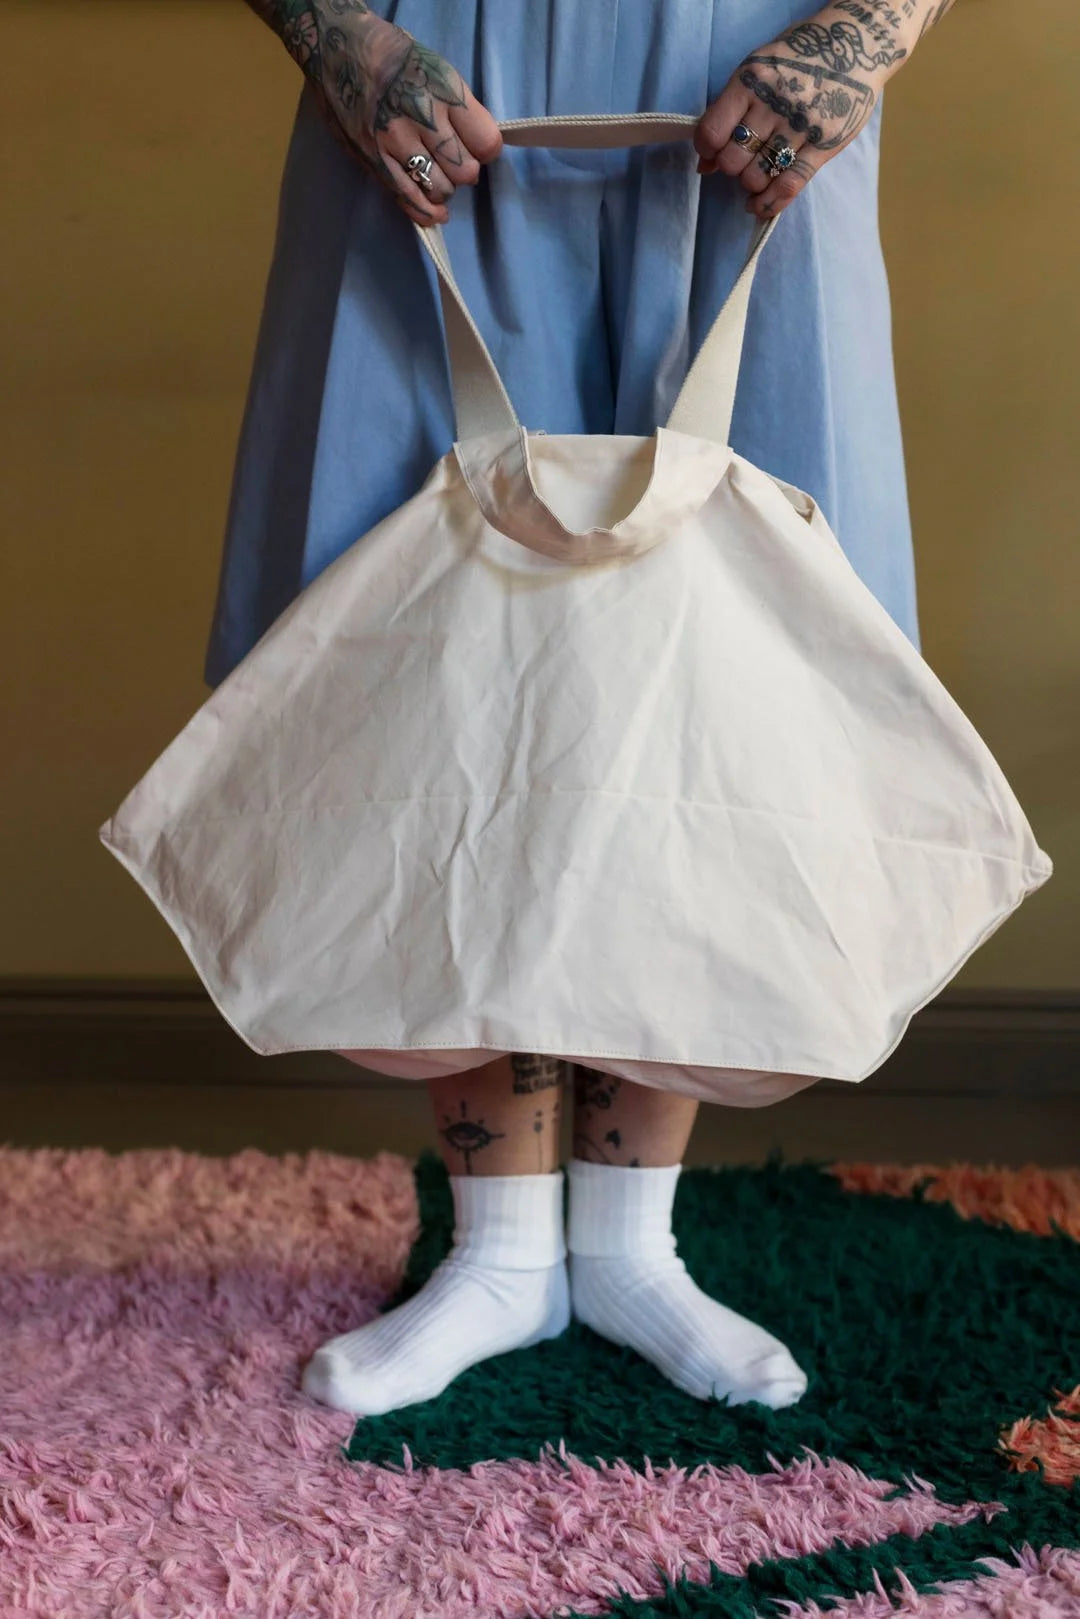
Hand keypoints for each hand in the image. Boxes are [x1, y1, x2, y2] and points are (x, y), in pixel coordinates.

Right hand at [299, 5, 502, 225]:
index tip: (478, 148)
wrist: (335, 46)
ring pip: (439, 188)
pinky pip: (408, 198)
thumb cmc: (391, 54)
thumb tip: (477, 145)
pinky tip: (435, 213)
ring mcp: (396, 141)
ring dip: (443, 189)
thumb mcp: (436, 66)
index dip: (486, 150)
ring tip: (436, 177)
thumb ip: (457, 106)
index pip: (486, 142)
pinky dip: (426, 212)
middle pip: (464, 170)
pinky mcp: (374, 159)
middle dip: (464, 171)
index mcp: (444, 90)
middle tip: (454, 163)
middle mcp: (423, 117)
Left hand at [693, 7, 904, 218]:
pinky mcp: (824, 145)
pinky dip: (769, 203)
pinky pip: (789, 186)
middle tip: (741, 158)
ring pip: (757, 177)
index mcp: (752, 80)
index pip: (712, 131)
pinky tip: (759, 206)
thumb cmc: (797, 59)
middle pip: (733, 160)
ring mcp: (801, 126)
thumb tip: (704, 164)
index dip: (706, 148)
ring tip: (756, 172)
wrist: (853, 46)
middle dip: (730, 166)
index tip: (711, 151)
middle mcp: (775, 104)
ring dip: (750, 183)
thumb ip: (729, 111)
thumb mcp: (758, 70)